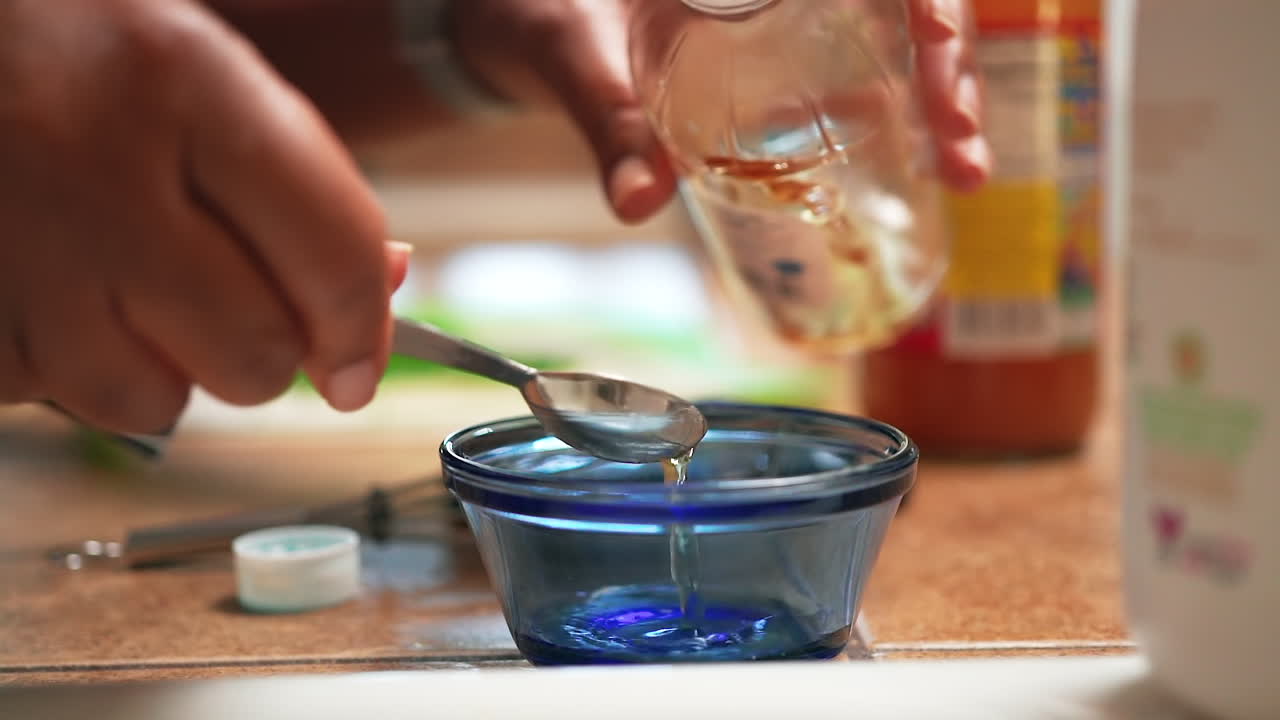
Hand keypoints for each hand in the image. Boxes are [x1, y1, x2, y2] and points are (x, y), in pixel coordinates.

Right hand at [0, 0, 408, 433]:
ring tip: (122, 285)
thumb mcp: (191, 64)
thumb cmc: (68, 43)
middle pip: (253, 353)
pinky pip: (51, 397)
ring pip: (153, 402)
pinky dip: (66, 365)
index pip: (334, 255)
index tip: (358, 371)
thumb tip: (387, 283)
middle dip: (262, 348)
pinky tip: (49, 288)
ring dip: (161, 367)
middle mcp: (97, 167)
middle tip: (225, 297)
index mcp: (183, 79)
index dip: (364, 332)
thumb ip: (294, 173)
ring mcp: (18, 248)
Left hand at [450, 0, 990, 223]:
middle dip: (950, 65)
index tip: (943, 64)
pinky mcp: (771, 37)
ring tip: (962, 168)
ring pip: (890, 28)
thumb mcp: (573, 56)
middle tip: (966, 157)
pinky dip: (895, 102)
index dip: (931, 9)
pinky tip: (918, 159)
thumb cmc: (536, 12)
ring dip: (938, 89)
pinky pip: (853, 59)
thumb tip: (639, 205)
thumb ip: (608, 121)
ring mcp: (781, 3)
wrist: (507, 15)